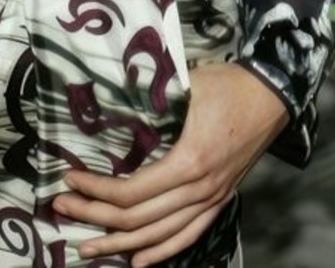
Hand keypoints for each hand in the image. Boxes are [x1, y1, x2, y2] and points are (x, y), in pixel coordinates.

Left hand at [53, 60, 287, 265]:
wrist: (272, 96)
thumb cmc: (227, 85)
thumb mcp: (185, 83)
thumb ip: (150, 97)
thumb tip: (105, 98)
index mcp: (189, 162)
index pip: (131, 191)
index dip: (96, 188)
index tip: (69, 176)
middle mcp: (200, 190)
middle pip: (138, 219)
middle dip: (95, 215)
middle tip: (62, 207)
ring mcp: (211, 200)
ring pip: (159, 236)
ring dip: (119, 244)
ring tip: (87, 246)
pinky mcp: (219, 201)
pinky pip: (187, 236)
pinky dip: (160, 252)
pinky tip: (136, 261)